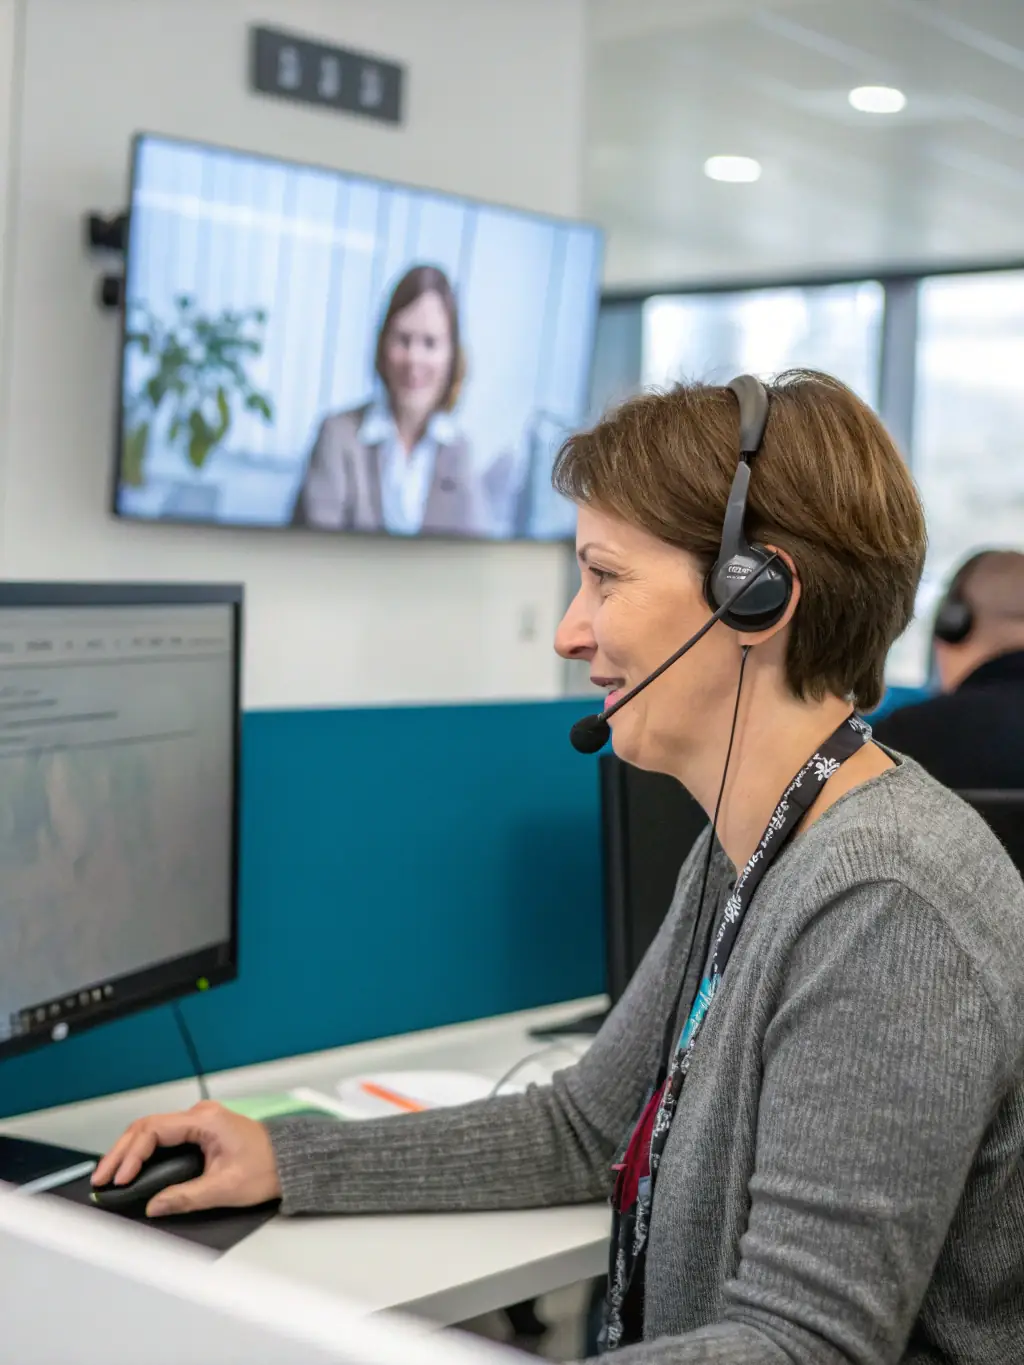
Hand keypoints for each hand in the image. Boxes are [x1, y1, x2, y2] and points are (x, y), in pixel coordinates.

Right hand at [91, 1099, 281, 1217]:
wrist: (290, 1161)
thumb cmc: (267, 1168)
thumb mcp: (226, 1187)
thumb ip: (187, 1196)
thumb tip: (154, 1205)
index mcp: (205, 1120)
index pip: (155, 1130)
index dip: (132, 1155)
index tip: (120, 1179)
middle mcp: (199, 1115)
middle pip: (147, 1127)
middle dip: (121, 1153)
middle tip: (101, 1179)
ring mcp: (199, 1122)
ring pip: (152, 1131)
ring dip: (129, 1152)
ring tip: (109, 1176)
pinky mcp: (199, 1132)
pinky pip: (163, 1138)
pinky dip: (143, 1153)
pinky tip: (131, 1170)